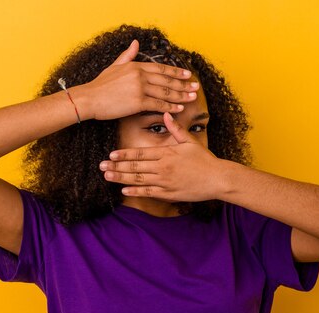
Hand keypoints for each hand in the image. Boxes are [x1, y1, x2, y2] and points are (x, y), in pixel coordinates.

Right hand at [72, 40, 199, 120]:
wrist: (89, 99)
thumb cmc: (100, 85)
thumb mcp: (114, 66)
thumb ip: (128, 56)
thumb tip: (136, 42)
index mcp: (136, 66)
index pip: (161, 69)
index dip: (176, 72)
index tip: (187, 75)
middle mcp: (140, 75)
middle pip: (167, 80)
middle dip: (183, 84)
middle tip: (196, 87)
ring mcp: (139, 88)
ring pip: (165, 92)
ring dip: (181, 96)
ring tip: (192, 98)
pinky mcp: (137, 102)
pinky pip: (158, 104)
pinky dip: (170, 107)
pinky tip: (179, 109)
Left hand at [99, 112, 227, 201]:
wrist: (218, 179)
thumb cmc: (205, 159)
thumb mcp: (190, 141)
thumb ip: (175, 128)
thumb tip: (165, 113)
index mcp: (166, 153)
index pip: (140, 153)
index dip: (124, 154)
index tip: (110, 155)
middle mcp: (163, 167)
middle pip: (135, 167)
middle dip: (116, 167)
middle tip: (101, 167)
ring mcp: (165, 182)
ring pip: (138, 180)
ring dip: (121, 178)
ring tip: (107, 177)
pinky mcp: (169, 194)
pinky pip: (149, 192)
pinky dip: (136, 191)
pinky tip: (124, 191)